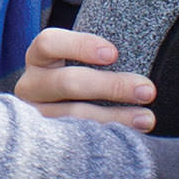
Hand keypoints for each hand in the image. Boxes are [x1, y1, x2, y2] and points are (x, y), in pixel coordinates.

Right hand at [13, 28, 154, 129]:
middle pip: (67, 83)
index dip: (80, 45)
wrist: (65, 113)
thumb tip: (144, 35)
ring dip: (115, 117)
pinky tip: (130, 138)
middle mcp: (31, 86)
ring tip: (146, 118)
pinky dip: (106, 139)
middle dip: (111, 86)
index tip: (113, 54)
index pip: (49, 43)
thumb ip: (102, 52)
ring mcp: (37, 117)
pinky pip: (78, 143)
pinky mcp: (48, 143)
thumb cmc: (83, 76)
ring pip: (74, 118)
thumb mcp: (82, 60)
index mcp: (38, 58)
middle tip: (147, 90)